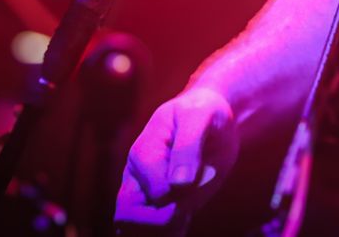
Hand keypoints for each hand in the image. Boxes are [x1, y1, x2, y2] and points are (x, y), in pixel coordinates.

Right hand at [115, 86, 238, 233]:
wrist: (209, 120)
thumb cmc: (202, 112)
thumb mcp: (199, 116)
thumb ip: (188, 146)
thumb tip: (179, 184)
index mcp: (142, 153)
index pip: (156, 192)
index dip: (182, 192)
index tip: (201, 174)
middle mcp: (136, 178)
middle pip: (128, 218)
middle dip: (164, 219)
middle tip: (189, 201)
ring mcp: (144, 195)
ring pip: (139, 231)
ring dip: (167, 228)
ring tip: (187, 208)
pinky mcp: (158, 207)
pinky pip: (155, 233)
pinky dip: (170, 232)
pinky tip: (184, 218)